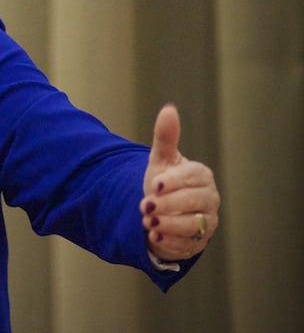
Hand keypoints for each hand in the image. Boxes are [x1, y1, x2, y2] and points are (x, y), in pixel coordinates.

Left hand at [140, 104, 220, 261]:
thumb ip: (165, 137)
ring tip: (148, 221)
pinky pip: (187, 246)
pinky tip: (154, 236)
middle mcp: (209, 200)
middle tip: (145, 205)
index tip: (153, 184)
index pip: (193, 178)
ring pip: (192, 226)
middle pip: (194, 203)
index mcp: (202, 176)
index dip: (173, 182)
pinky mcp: (197, 243)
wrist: (161, 209)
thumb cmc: (164, 181)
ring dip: (168, 225)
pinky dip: (170, 242)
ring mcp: (206, 223)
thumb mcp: (161, 159)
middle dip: (168, 205)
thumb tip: (169, 109)